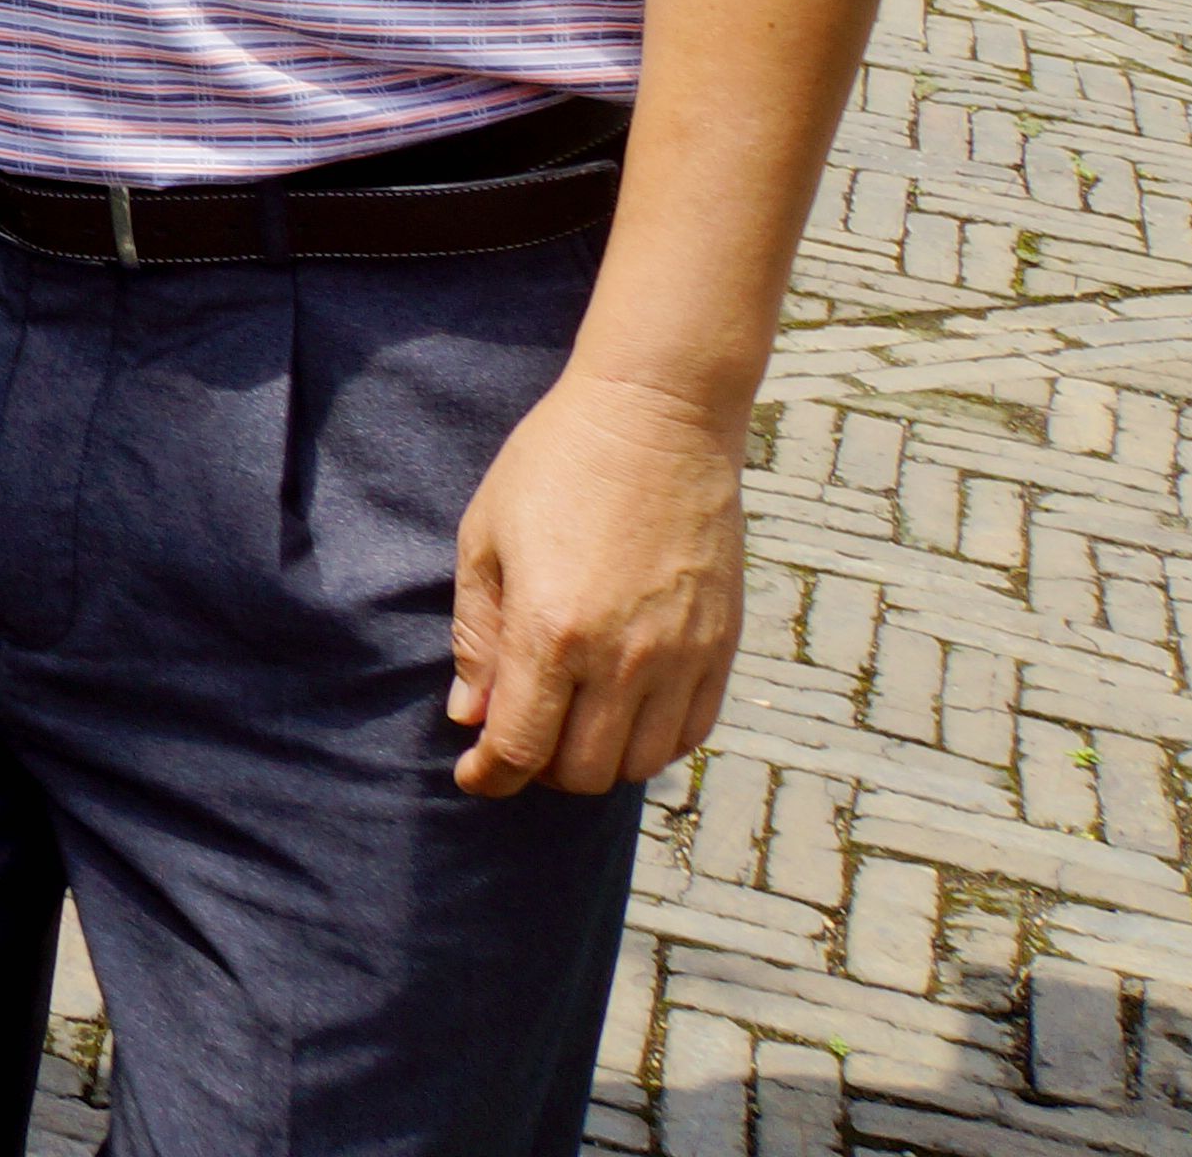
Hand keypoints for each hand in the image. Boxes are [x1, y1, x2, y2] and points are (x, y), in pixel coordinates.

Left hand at [448, 369, 746, 794]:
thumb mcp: (486, 539)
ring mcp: (681, 656)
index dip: (490, 775)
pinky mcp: (721, 645)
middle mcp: (623, 658)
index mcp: (552, 631)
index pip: (521, 748)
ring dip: (598, 759)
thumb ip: (477, 636)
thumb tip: (470, 715)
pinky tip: (625, 712)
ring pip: (640, 763)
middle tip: (520, 738)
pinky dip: (654, 741)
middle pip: (582, 771)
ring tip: (571, 723)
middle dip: (539, 769)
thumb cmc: (556, 466)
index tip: (474, 776)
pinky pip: (691, 732)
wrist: (656, 416)